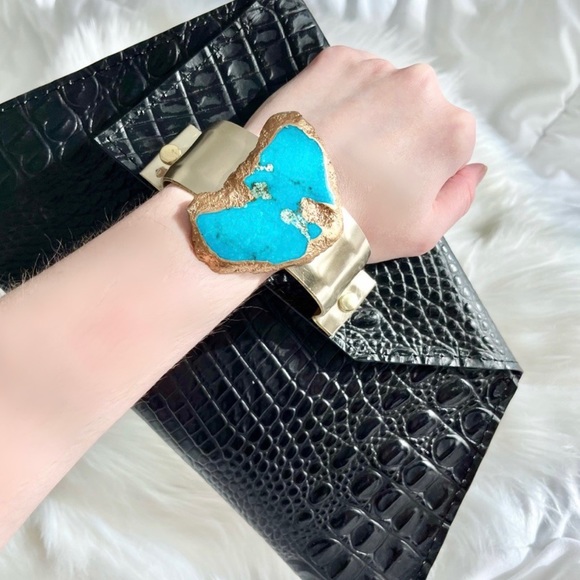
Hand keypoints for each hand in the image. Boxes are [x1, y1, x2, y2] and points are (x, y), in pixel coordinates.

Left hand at [244, 46, 483, 262]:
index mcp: (450, 131)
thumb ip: (460, 197)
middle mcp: (421, 87)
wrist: (278, 204)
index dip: (423, 167)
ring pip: (385, 91)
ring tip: (338, 151)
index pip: (450, 142)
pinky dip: (342, 98)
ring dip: (370, 115)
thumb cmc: (353, 226)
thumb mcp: (422, 233)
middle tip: (364, 169)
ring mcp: (376, 69)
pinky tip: (325, 129)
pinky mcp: (334, 60)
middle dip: (400, 136)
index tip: (394, 184)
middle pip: (420, 111)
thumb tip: (473, 168)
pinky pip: (350, 76)